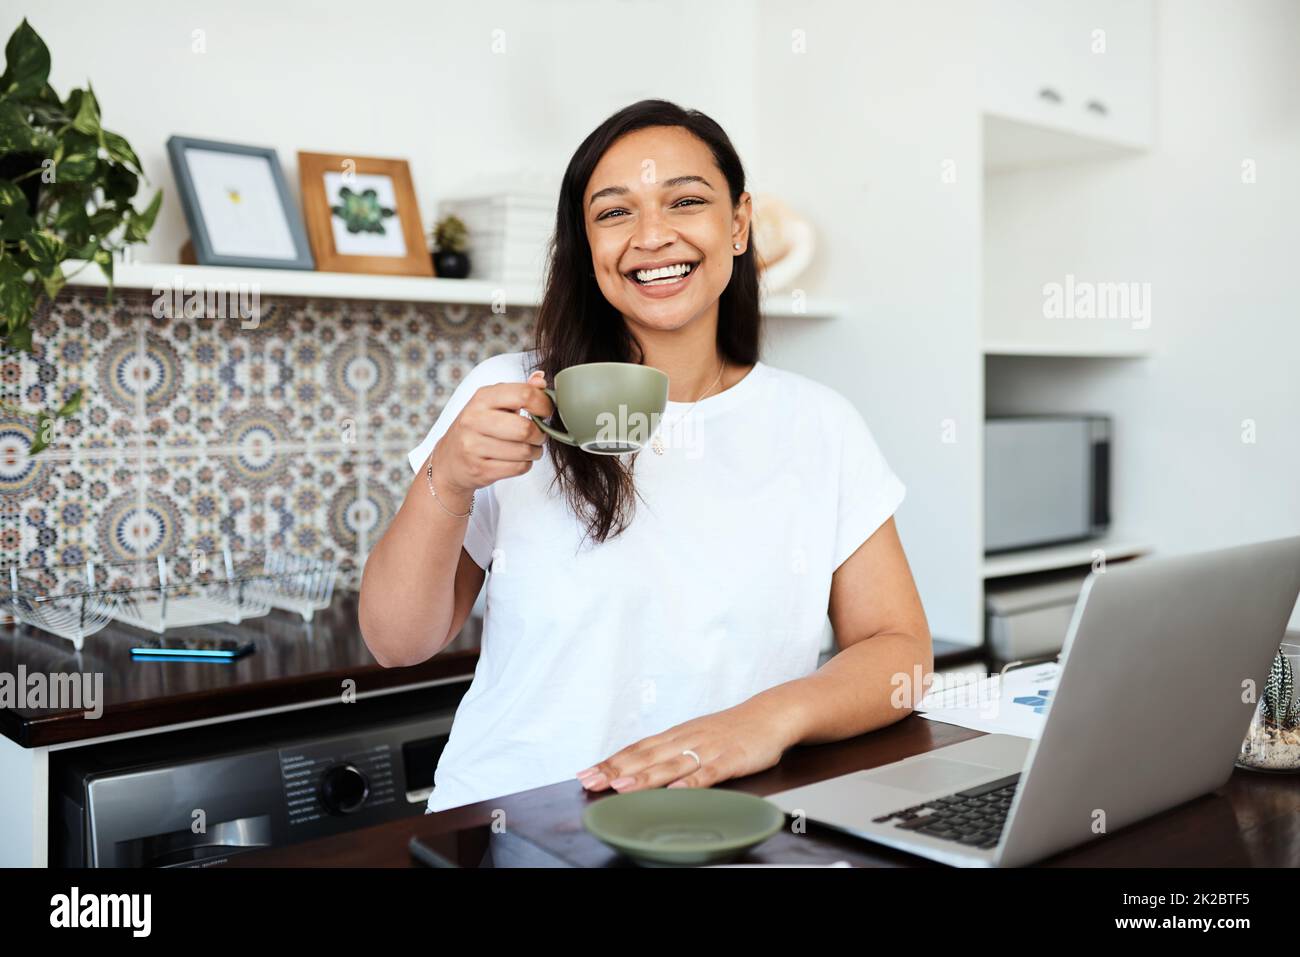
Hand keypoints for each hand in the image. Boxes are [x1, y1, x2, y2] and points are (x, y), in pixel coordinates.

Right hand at [430, 370, 552, 499]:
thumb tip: (541, 380)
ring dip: (535, 451)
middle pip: (525, 428)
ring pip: (524, 451)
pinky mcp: (479, 469)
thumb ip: (519, 391)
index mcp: (482, 398)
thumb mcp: (493, 403)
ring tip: (530, 448)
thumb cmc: (478, 428)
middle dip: (540, 434)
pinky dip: (525, 464)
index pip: (523, 394)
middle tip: (539, 435)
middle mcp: (474, 420)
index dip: (543, 404)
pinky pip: (518, 468)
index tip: (546, 411)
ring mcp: (473, 446)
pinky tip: (519, 459)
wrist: (449, 460)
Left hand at [575, 700, 799, 793]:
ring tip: (621, 787)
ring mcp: (708, 750)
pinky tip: (676, 791)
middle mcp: (686, 740)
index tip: (586, 773)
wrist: (770, 714)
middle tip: (590, 781)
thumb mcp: (695, 736)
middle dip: (616, 770)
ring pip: (670, 765)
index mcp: (676, 736)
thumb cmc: (731, 729)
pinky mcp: (730, 760)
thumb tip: (638, 767)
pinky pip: (708, 773)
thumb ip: (670, 752)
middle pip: (646, 757)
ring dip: (644, 777)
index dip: (610, 761)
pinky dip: (691, 782)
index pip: (636, 749)